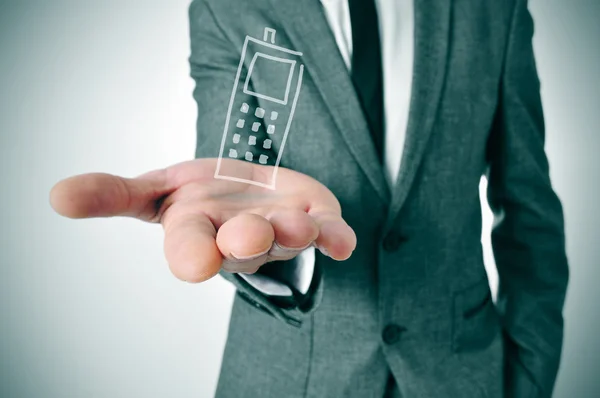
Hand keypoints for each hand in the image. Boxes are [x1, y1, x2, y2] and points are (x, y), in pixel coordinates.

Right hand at [50, 158, 355, 281]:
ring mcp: (283, 233)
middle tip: (247, 236)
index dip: (190, 254)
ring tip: (298, 226)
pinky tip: (343, 241)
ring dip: (294, 233)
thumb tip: (56, 195)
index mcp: (200, 233)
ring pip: (289, 238)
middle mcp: (241, 239)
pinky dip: (337, 237)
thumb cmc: (206, 197)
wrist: (253, 195)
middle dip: (245, 240)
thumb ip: (114, 194)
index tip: (194, 263)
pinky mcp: (318, 221)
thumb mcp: (158, 190)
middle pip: (242, 244)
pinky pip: (331, 234)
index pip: (190, 247)